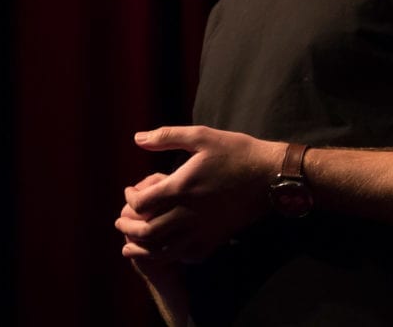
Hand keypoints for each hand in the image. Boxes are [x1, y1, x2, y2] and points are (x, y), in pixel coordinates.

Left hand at [115, 126, 285, 263]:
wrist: (271, 175)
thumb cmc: (237, 152)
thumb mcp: (202, 136)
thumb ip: (167, 136)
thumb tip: (137, 137)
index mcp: (181, 187)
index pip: (141, 204)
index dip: (129, 199)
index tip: (130, 191)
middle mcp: (188, 213)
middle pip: (146, 232)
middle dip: (127, 227)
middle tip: (121, 220)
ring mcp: (202, 230)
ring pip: (162, 251)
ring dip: (142, 248)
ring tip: (131, 244)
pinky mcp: (215, 239)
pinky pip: (186, 256)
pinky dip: (171, 255)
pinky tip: (167, 247)